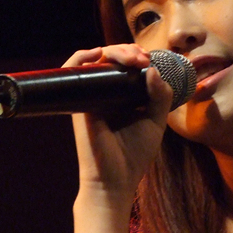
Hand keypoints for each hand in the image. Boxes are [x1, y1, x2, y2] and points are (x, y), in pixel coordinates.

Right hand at [64, 44, 173, 209]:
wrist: (115, 181)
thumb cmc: (134, 154)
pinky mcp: (79, 103)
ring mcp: (90, 96)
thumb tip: (153, 69)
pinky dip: (81, 57)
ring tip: (131, 57)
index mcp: (123, 96)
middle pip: (111, 58)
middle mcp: (105, 93)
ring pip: (94, 60)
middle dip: (129, 51)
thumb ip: (160, 96)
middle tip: (143, 58)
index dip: (138, 56)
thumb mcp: (155, 121)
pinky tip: (98, 54)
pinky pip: (72, 72)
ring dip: (113, 51)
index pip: (126, 66)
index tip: (150, 61)